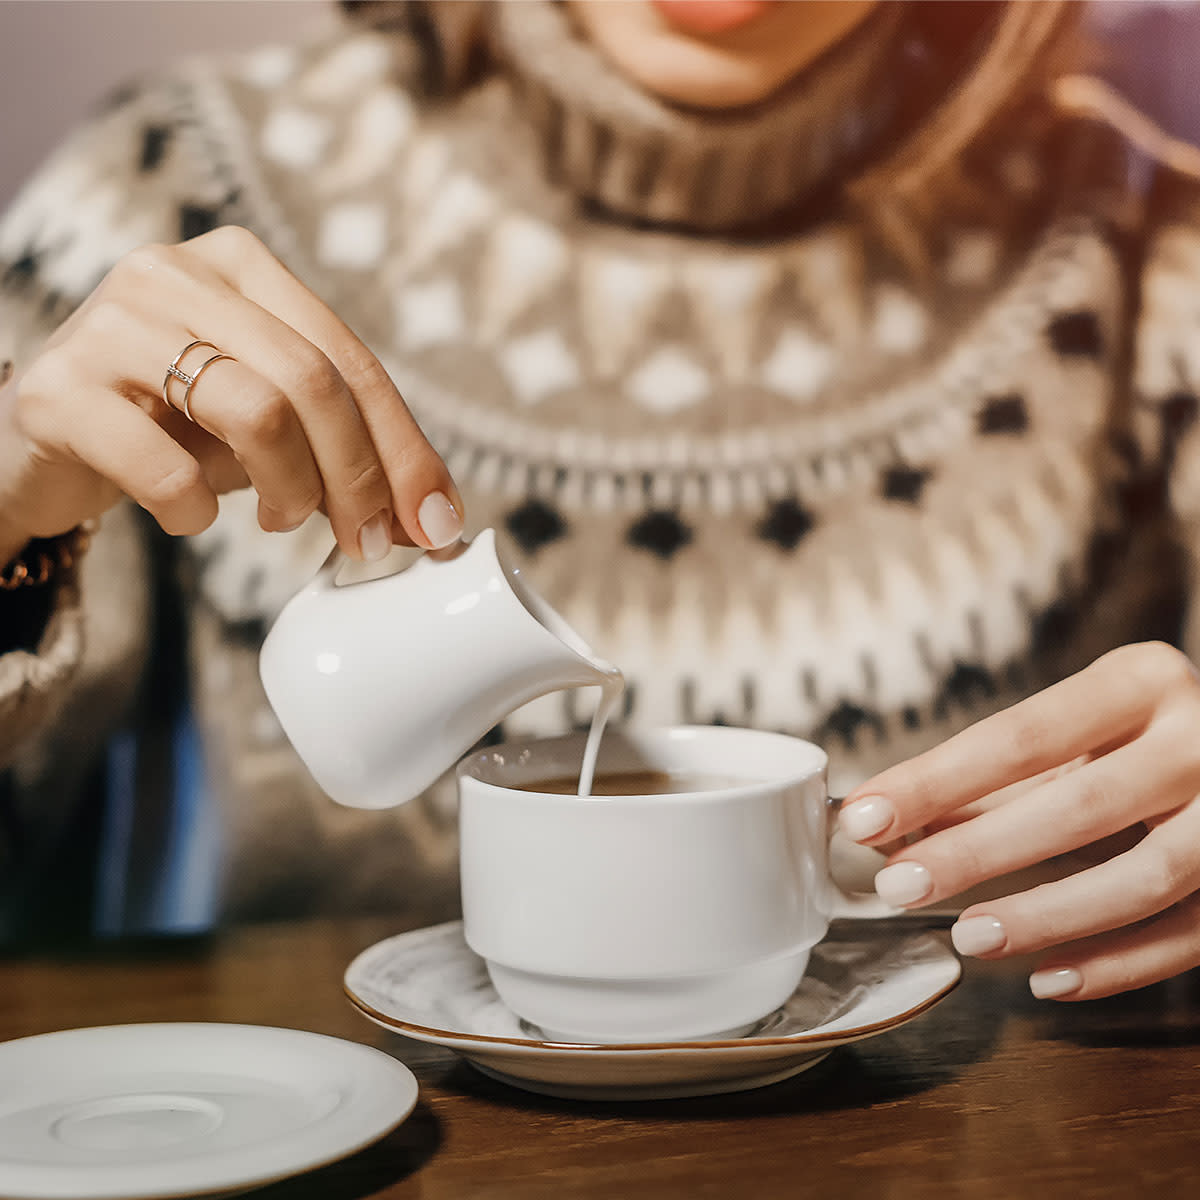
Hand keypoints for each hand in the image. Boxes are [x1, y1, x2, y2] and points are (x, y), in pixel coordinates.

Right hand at [0, 226, 462, 561]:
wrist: (43, 440)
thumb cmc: (173, 428)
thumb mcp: (269, 424)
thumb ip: (344, 448)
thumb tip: (434, 518)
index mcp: (245, 269)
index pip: (353, 360)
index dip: (405, 449)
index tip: (436, 522)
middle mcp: (178, 274)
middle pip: (314, 383)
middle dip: (360, 479)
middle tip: (369, 542)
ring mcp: (111, 322)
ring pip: (256, 412)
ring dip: (290, 490)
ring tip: (281, 520)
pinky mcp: (58, 389)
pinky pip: (164, 468)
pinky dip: (195, 511)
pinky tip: (190, 516)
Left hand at [838, 642, 1199, 1000]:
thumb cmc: (1145, 739)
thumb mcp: (1078, 738)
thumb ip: (991, 781)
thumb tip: (889, 827)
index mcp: (1140, 681)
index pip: (1020, 736)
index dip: (935, 780)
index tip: (864, 817)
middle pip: (1077, 804)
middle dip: (978, 851)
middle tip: (900, 885)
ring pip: (1143, 877)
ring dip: (1045, 915)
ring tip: (968, 936)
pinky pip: (1188, 934)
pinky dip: (1115, 964)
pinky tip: (1048, 978)